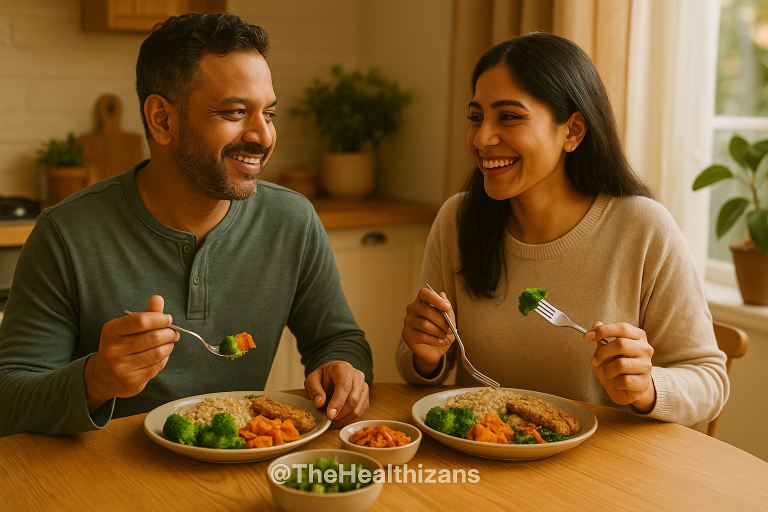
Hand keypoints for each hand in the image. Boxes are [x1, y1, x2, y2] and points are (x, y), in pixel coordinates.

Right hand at [84, 295, 178, 412]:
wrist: (103, 375)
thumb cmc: (120, 345)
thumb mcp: (126, 328)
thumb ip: (145, 314)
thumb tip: (158, 299)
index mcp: (111, 331)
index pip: (140, 320)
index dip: (159, 318)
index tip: (168, 319)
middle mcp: (114, 349)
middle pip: (153, 337)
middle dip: (169, 333)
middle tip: (174, 333)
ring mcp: (122, 367)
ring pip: (158, 353)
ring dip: (169, 346)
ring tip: (169, 343)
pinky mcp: (131, 381)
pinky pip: (157, 366)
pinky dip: (164, 359)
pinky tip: (161, 356)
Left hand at [304, 361, 368, 427]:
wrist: (332, 375)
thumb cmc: (323, 377)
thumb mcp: (312, 380)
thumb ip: (314, 390)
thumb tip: (319, 403)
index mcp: (344, 369)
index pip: (344, 387)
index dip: (337, 403)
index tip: (329, 415)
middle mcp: (357, 376)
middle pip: (354, 399)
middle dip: (341, 413)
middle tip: (329, 420)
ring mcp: (363, 387)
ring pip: (358, 408)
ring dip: (345, 418)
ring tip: (332, 421)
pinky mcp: (365, 398)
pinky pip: (360, 412)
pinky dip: (349, 419)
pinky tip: (339, 420)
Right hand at [402, 288, 455, 375]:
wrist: (434, 351)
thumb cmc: (440, 333)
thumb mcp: (449, 322)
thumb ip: (447, 310)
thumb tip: (442, 294)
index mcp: (422, 301)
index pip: (424, 293)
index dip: (435, 299)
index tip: (446, 307)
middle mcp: (412, 309)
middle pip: (426, 310)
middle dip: (442, 321)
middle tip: (451, 329)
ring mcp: (408, 321)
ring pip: (424, 324)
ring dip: (438, 331)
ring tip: (445, 336)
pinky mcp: (406, 334)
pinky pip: (421, 335)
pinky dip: (434, 339)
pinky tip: (439, 341)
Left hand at [586, 321, 655, 411]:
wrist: (627, 389)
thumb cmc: (615, 366)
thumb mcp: (606, 350)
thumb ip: (602, 337)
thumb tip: (597, 323)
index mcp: (637, 336)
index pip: (622, 327)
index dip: (603, 330)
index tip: (587, 336)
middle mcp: (645, 349)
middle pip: (621, 344)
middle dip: (602, 353)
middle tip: (594, 360)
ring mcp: (646, 366)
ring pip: (621, 364)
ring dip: (607, 370)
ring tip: (608, 373)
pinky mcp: (643, 382)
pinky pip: (624, 380)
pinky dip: (615, 382)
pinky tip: (618, 382)